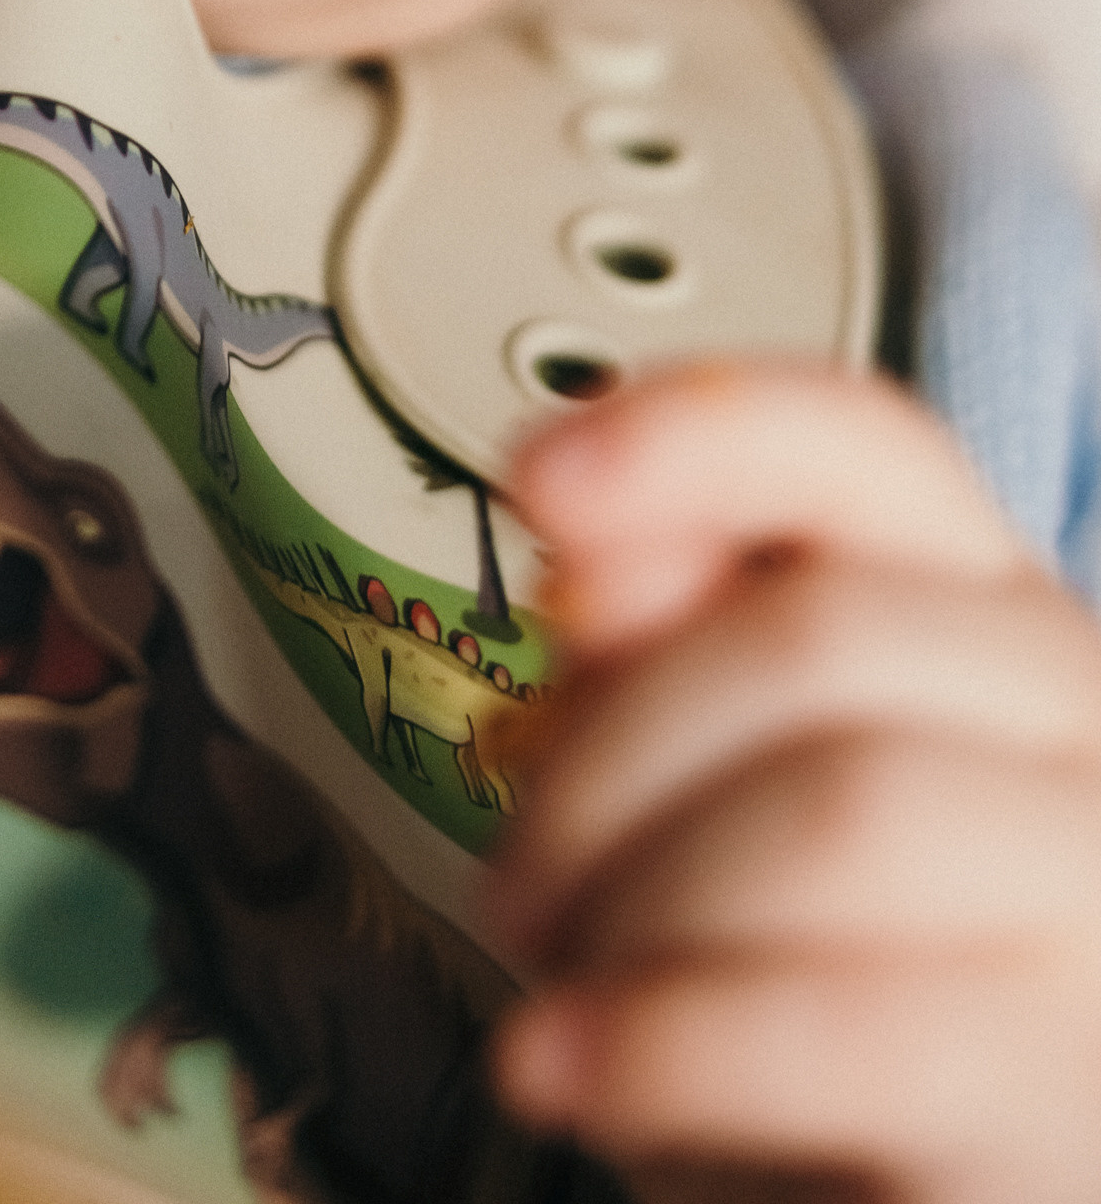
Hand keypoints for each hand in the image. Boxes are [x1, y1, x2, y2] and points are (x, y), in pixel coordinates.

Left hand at [487, 363, 1100, 1203]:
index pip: (873, 453)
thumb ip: (671, 656)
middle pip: (817, 631)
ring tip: (562, 1002)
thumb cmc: (822, 1030)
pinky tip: (572, 1072)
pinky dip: (653, 1045)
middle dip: (606, 753)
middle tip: (517, 884)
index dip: (696, 435)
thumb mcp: (727, 813)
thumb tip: (590, 535)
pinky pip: (835, 1028)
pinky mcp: (1067, 1123)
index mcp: (1010, 642)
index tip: (534, 476)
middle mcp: (1098, 758)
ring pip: (835, 808)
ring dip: (630, 902)